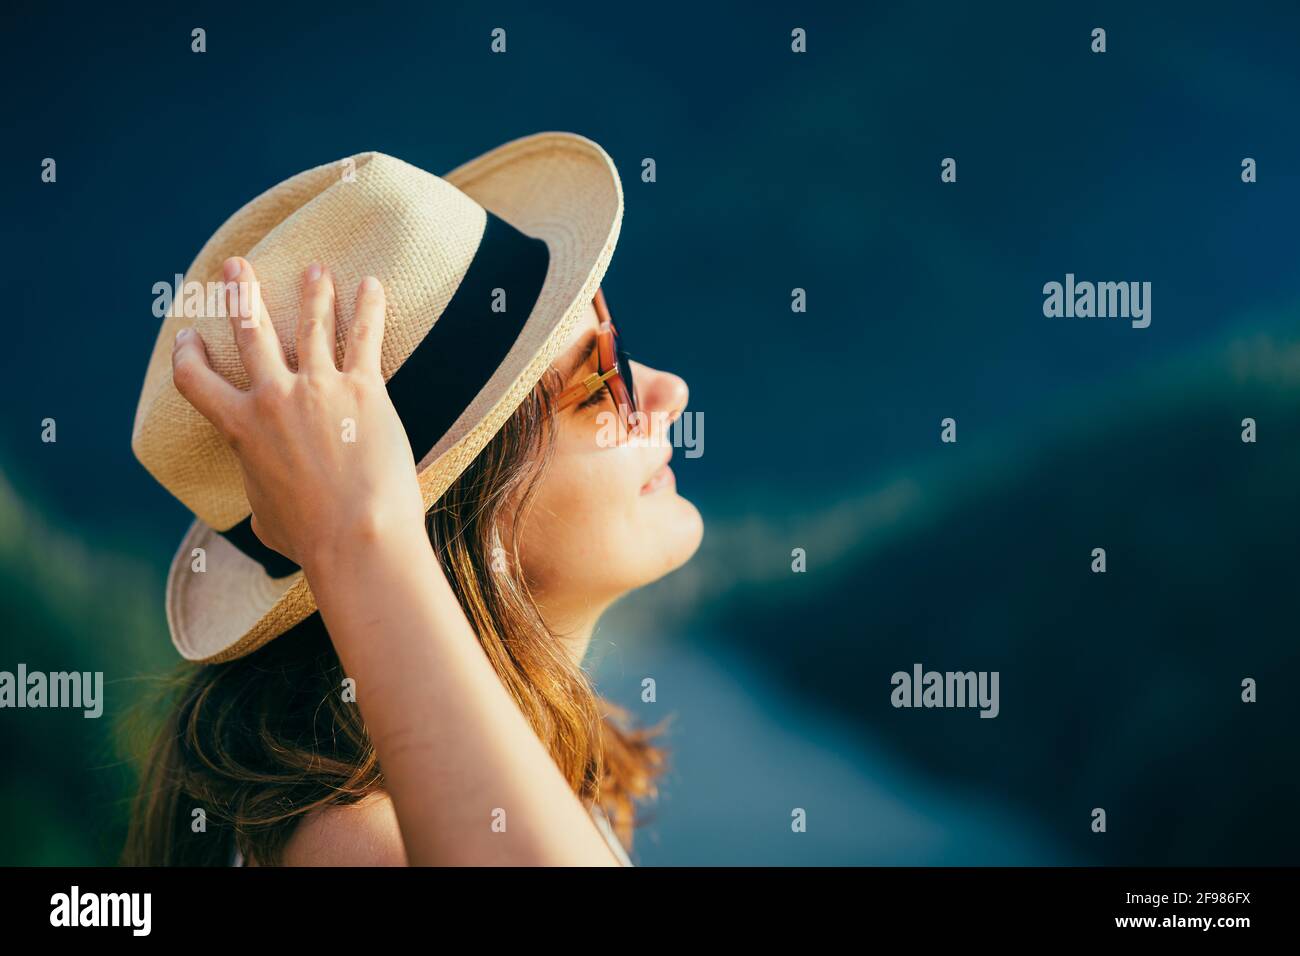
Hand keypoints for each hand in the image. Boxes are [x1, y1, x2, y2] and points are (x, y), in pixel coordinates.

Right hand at [171, 258, 427, 572]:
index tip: (188, 338)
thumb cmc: (312, 540)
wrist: (357, 537)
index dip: (187, 357)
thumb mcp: (266, 518)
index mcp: (241, 429)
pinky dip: (368, 307)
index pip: (196, 382)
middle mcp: (274, 398)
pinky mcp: (363, 389)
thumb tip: (263, 506)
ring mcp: (319, 387)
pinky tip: (371, 285)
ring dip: (312, 291)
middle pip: (250, 331)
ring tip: (315, 267)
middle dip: (240, 292)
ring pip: (311, 323)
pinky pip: (365, 336)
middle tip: (236, 265)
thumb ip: (260, 496)